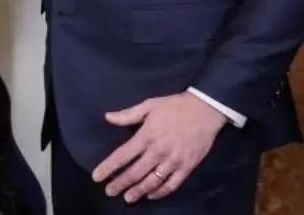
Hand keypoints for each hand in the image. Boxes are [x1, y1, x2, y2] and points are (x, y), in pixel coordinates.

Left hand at [92, 93, 225, 202]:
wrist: (205, 110)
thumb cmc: (175, 106)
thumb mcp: (149, 105)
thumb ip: (128, 114)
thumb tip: (107, 117)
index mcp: (147, 135)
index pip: (123, 155)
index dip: (108, 167)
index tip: (97, 177)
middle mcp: (158, 151)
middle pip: (135, 173)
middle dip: (120, 184)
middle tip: (109, 191)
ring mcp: (173, 161)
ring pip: (152, 182)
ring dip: (138, 191)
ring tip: (128, 198)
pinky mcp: (187, 167)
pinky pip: (171, 185)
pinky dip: (160, 192)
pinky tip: (151, 195)